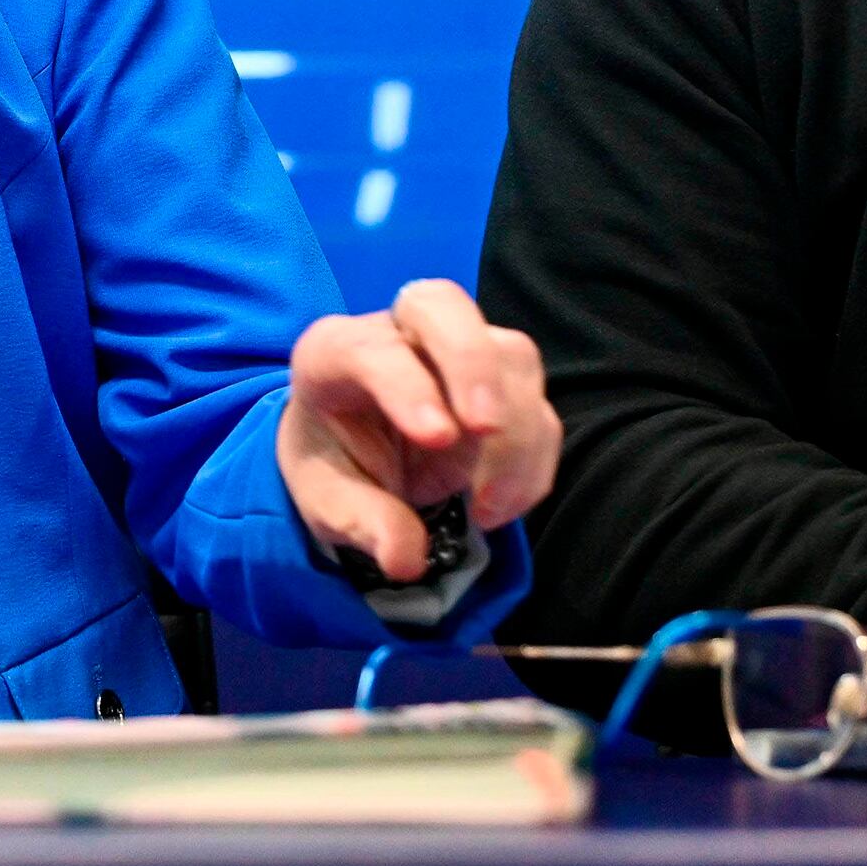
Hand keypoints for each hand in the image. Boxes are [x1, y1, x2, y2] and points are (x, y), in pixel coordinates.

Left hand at [277, 279, 559, 585]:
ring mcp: (458, 350)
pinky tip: (500, 507)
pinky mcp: (503, 380)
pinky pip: (538, 408)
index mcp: (334, 352)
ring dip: (513, 434)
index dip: (407, 386)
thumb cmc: (335, 463)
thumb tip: (405, 559)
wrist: (360, 455)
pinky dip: (533, 461)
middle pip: (443, 305)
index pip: (373, 348)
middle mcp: (399, 334)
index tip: (437, 438)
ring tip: (486, 508)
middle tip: (485, 427)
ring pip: (509, 358)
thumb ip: (362, 522)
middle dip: (472, 363)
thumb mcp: (328, 501)